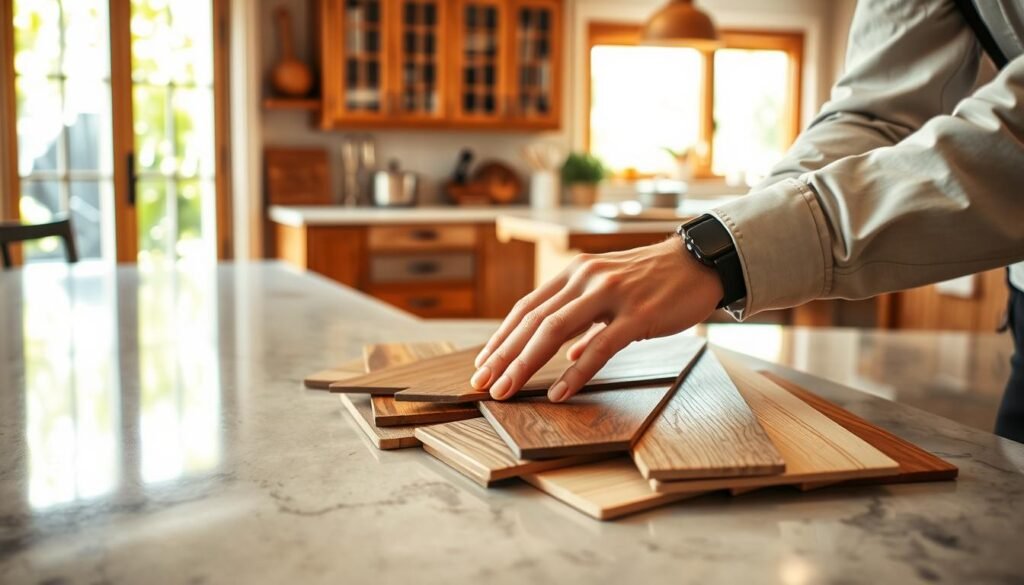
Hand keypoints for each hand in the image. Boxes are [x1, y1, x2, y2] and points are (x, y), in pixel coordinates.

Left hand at [470, 236, 723, 401]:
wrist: (700, 264)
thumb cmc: (654, 281)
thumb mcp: (610, 291)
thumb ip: (584, 318)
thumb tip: (567, 353)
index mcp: (576, 272)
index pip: (527, 307)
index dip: (501, 338)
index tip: (483, 364)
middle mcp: (586, 278)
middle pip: (533, 320)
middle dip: (503, 355)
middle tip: (482, 383)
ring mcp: (611, 295)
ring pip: (555, 331)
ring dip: (525, 364)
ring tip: (506, 391)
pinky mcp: (637, 315)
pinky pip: (599, 347)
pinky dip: (575, 373)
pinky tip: (559, 393)